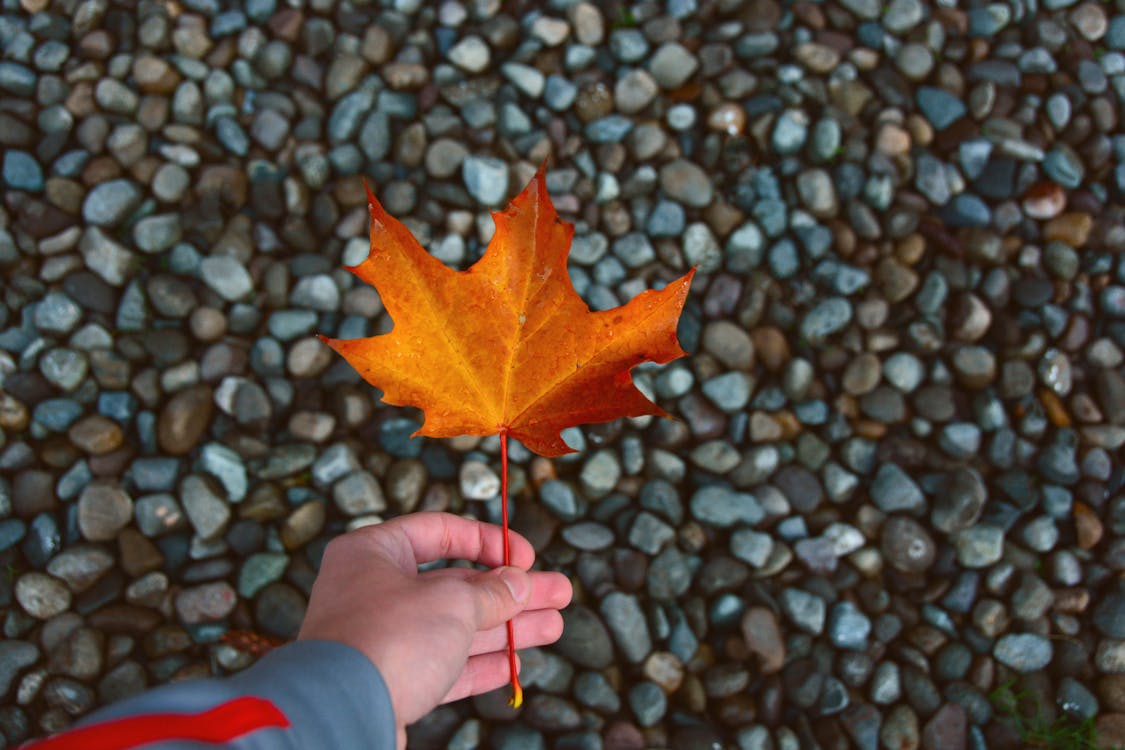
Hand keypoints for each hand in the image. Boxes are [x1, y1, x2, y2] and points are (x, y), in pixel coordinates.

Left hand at [297, 511, 571, 747]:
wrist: (341, 715)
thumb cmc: (389, 639)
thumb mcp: (453, 602)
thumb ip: (492, 592)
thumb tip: (520, 583)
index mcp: (374, 552)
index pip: (439, 531)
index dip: (488, 541)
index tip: (527, 556)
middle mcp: (373, 591)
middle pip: (456, 584)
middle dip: (511, 591)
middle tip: (559, 592)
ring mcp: (380, 639)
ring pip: (455, 627)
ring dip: (506, 627)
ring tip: (556, 625)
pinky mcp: (389, 682)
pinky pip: (442, 666)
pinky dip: (480, 663)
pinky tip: (516, 663)